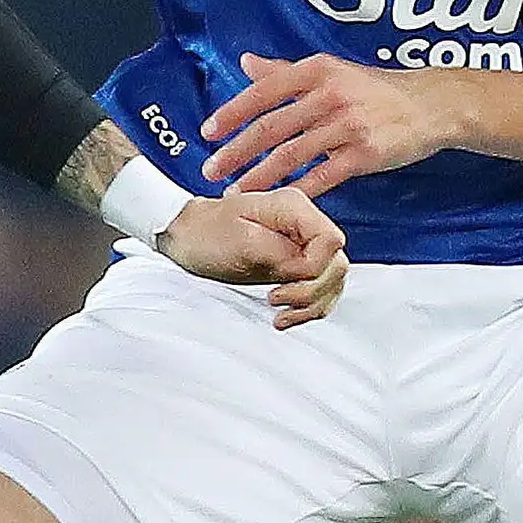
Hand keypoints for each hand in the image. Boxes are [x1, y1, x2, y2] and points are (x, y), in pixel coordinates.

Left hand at [155, 186, 349, 327]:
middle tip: (278, 299)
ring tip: (281, 313)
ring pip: (332, 280)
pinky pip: (318, 288)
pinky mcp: (294, 263)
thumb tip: (307, 271)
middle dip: (311, 291)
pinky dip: (308, 307)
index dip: (313, 268)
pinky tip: (287, 315)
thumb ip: (281, 256)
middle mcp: (303, 222)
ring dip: (311, 304)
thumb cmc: (204, 233)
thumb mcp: (241, 243)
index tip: (283, 279)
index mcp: (293, 207)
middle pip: (336, 264)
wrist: (186, 237)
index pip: (331, 242)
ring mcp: (300, 244)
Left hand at [200, 52, 459, 196]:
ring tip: (236, 192)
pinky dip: (299, 190)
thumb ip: (286, 71)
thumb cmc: (378, 90)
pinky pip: (323, 175)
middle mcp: (330, 94)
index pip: (264, 91)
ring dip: (260, 176)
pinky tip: (280, 202)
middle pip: (272, 126)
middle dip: (236, 151)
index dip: (232, 113)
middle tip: (210, 170)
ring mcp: (348, 124)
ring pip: (293, 153)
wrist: (432, 105)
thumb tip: (244, 63)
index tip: (208, 132)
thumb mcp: (332, 70)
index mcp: (317, 71)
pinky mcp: (365, 153)